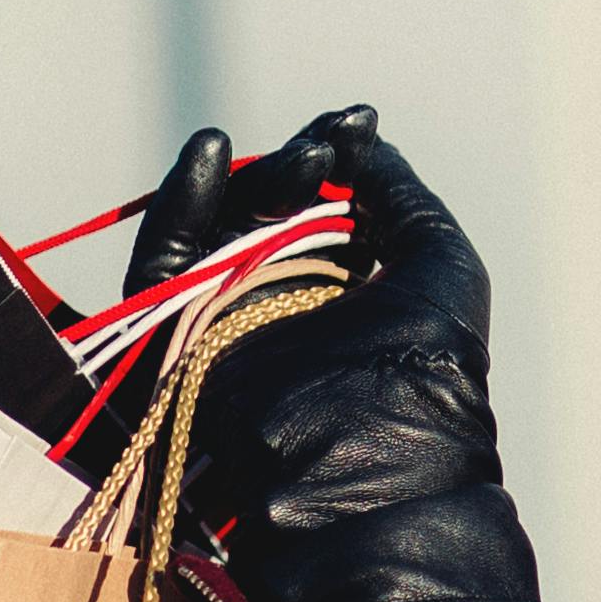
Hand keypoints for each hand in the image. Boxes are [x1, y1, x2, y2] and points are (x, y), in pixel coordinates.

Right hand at [126, 108, 547, 601]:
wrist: (369, 478)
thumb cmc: (427, 375)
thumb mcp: (440, 265)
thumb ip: (400, 194)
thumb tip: (361, 143)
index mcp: (349, 301)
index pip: (325, 213)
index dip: (335, 160)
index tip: (354, 124)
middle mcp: (286, 314)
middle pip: (266, 215)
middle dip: (294, 168)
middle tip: (325, 148)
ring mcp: (228, 330)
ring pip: (215, 234)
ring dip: (247, 182)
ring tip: (292, 157)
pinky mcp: (174, 347)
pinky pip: (160, 268)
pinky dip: (180, 209)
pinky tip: (211, 156)